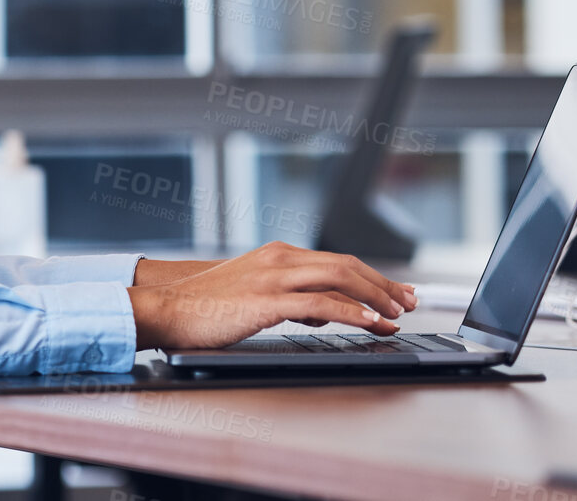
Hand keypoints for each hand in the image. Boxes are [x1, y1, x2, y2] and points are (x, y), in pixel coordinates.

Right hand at [127, 241, 419, 349]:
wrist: (166, 309)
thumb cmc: (203, 307)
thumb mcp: (251, 293)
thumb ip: (287, 296)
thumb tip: (320, 312)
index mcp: (276, 254)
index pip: (337, 260)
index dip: (373, 277)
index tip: (396, 293)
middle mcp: (279, 259)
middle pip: (347, 265)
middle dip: (384, 285)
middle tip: (410, 303)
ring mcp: (273, 278)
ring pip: (340, 279)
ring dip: (376, 297)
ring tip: (397, 316)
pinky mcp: (267, 301)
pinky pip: (321, 304)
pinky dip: (352, 312)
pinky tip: (371, 323)